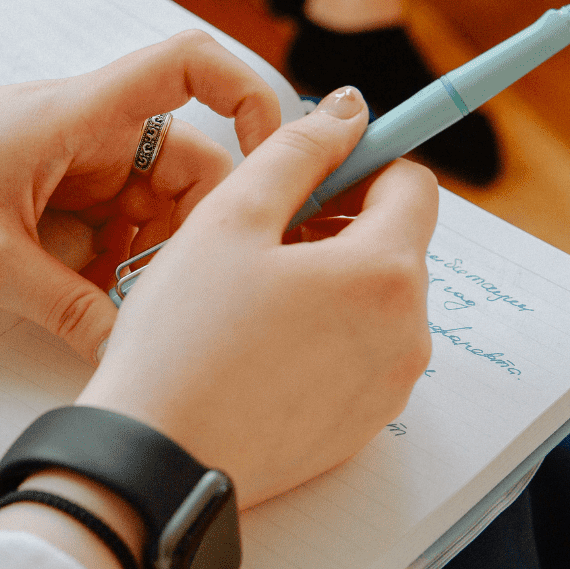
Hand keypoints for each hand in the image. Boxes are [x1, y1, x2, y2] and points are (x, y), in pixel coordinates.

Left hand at [0, 31, 279, 362]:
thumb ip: (65, 307)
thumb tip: (127, 351)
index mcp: (80, 115)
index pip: (188, 65)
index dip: (248, 95)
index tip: (273, 159)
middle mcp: (87, 131)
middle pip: (187, 163)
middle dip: (192, 231)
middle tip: (176, 296)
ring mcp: (71, 163)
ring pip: (150, 206)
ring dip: (149, 257)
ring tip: (123, 309)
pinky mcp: (53, 195)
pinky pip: (111, 227)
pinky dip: (113, 265)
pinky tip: (93, 305)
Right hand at [77, 87, 437, 508]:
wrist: (157, 458)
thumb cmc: (182, 338)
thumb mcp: (229, 219)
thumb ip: (297, 151)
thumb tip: (347, 110)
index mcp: (385, 272)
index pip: (412, 185)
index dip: (358, 165)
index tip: (306, 176)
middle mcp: (407, 333)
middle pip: (394, 246)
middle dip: (337, 228)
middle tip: (258, 241)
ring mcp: (388, 388)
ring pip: (373, 303)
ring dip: (327, 284)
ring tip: (249, 300)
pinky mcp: (360, 428)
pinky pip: (357, 357)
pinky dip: (321, 338)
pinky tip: (256, 349)